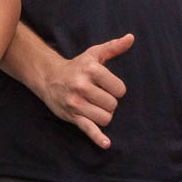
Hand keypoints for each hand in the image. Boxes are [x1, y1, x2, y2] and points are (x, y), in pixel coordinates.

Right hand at [31, 34, 132, 148]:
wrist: (49, 78)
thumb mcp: (94, 54)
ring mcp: (76, 102)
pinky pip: (89, 129)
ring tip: (95, 106)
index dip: (117, 90)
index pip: (119, 89)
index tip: (108, 86)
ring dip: (104, 115)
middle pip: (113, 104)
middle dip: (109, 102)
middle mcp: (82, 86)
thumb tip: (131, 38)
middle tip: (99, 96)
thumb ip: (114, 47)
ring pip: (106, 118)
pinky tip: (107, 144)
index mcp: (91, 70)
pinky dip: (98, 138)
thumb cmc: (77, 66)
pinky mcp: (72, 116)